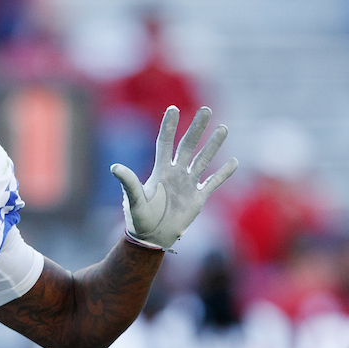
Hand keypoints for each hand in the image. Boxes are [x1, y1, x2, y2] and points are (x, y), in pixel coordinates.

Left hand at [110, 106, 237, 250]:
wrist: (152, 239)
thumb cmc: (139, 220)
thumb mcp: (134, 200)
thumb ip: (128, 183)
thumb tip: (114, 167)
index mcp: (160, 172)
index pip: (165, 143)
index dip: (169, 126)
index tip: (173, 108)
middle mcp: (175, 174)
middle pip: (188, 146)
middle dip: (197, 128)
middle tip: (206, 109)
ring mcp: (188, 185)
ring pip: (203, 160)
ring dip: (213, 145)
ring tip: (223, 128)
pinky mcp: (197, 198)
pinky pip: (213, 182)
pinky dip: (224, 174)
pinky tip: (234, 162)